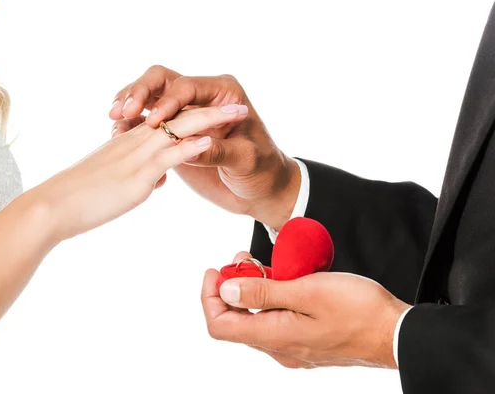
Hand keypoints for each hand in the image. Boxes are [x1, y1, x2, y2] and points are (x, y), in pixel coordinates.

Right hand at [35, 105, 247, 240]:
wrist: (53, 207)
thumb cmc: (83, 197)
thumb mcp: (119, 183)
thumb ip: (143, 175)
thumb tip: (160, 178)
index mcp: (133, 140)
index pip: (170, 119)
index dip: (197, 114)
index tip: (224, 114)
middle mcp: (137, 140)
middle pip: (180, 115)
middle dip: (213, 110)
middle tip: (241, 106)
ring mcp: (137, 154)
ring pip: (179, 127)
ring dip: (211, 119)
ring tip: (238, 112)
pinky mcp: (135, 174)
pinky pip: (167, 155)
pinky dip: (190, 147)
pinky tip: (209, 141)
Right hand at [109, 66, 300, 230]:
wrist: (263, 190)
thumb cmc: (262, 172)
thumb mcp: (246, 161)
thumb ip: (220, 153)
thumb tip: (192, 147)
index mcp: (223, 92)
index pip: (186, 87)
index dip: (167, 102)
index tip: (154, 122)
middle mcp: (201, 98)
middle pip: (160, 81)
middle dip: (139, 92)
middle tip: (123, 110)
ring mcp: (185, 115)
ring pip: (148, 98)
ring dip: (129, 104)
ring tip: (114, 118)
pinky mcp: (173, 135)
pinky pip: (146, 122)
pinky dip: (131, 124)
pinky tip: (118, 133)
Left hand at [201, 252, 410, 368]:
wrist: (399, 333)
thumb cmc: (359, 309)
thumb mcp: (307, 290)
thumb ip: (263, 292)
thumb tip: (226, 290)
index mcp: (275, 337)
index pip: (220, 325)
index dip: (209, 296)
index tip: (215, 269)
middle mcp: (279, 349)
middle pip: (237, 321)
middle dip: (232, 287)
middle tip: (244, 259)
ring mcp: (294, 349)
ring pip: (256, 320)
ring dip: (252, 291)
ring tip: (262, 264)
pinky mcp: (307, 343)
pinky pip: (276, 323)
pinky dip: (270, 301)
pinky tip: (283, 280)